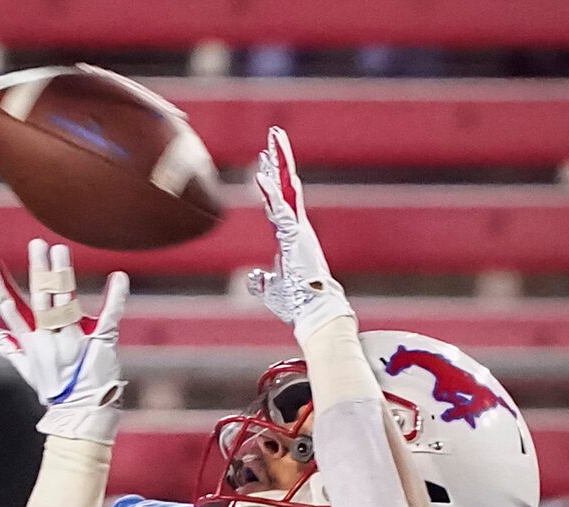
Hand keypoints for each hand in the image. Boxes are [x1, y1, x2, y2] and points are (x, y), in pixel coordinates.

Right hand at [0, 242, 127, 442]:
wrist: (80, 413)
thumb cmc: (55, 391)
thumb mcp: (28, 371)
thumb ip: (11, 348)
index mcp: (31, 342)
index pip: (10, 308)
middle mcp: (49, 339)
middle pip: (40, 298)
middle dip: (38, 270)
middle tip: (37, 244)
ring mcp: (74, 341)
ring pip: (66, 302)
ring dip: (62, 275)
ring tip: (59, 250)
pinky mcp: (100, 343)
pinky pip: (109, 317)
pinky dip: (115, 297)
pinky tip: (118, 277)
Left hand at [246, 127, 351, 333]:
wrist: (313, 310)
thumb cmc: (297, 302)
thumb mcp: (273, 289)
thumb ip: (262, 281)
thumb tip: (254, 278)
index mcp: (291, 236)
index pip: (279, 201)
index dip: (271, 181)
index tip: (264, 161)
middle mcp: (296, 226)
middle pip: (286, 184)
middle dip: (279, 159)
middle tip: (274, 135)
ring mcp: (297, 227)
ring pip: (286, 187)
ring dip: (279, 162)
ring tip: (273, 137)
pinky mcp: (295, 234)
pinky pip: (279, 207)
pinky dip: (268, 191)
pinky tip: (259, 174)